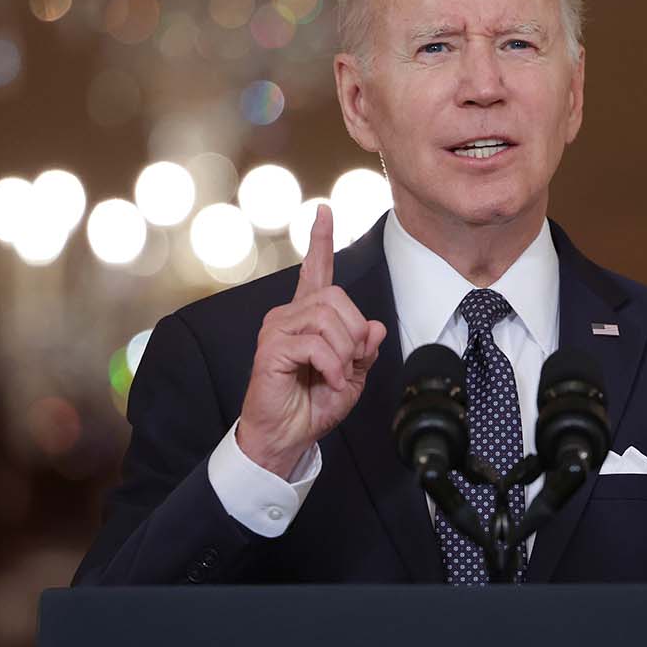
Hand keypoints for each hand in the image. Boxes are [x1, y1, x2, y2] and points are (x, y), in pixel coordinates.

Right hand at [236, 204, 386, 477]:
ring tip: (336, 375)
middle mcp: (289, 315)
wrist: (286, 436)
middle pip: (337, 297)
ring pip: (329, 319)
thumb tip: (375, 327)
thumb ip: (363, 350)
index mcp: (308, 317)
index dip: (320, 240)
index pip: (315, 270)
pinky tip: (328, 381)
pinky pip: (316, 343)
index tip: (323, 210)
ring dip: (344, 352)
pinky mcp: (271, 348)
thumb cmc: (312, 405)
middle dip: (355, 332)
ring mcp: (277, 329)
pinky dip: (333, 365)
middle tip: (350, 362)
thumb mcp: (351, 377)